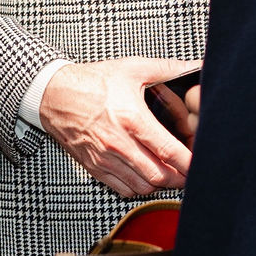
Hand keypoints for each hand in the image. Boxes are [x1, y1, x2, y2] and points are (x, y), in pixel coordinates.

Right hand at [39, 57, 194, 197]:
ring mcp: (105, 158)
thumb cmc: (92, 81)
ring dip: (160, 184)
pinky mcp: (95, 167)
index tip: (200, 164)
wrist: (54, 94)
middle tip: (189, 171)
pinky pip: (122, 189)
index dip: (188, 162)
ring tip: (171, 174)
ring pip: (142, 186)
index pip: (168, 151)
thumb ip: (167, 69)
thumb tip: (194, 66)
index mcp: (132, 119)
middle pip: (158, 175)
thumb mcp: (133, 68)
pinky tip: (146, 176)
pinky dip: (139, 187)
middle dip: (179, 178)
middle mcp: (118, 143)